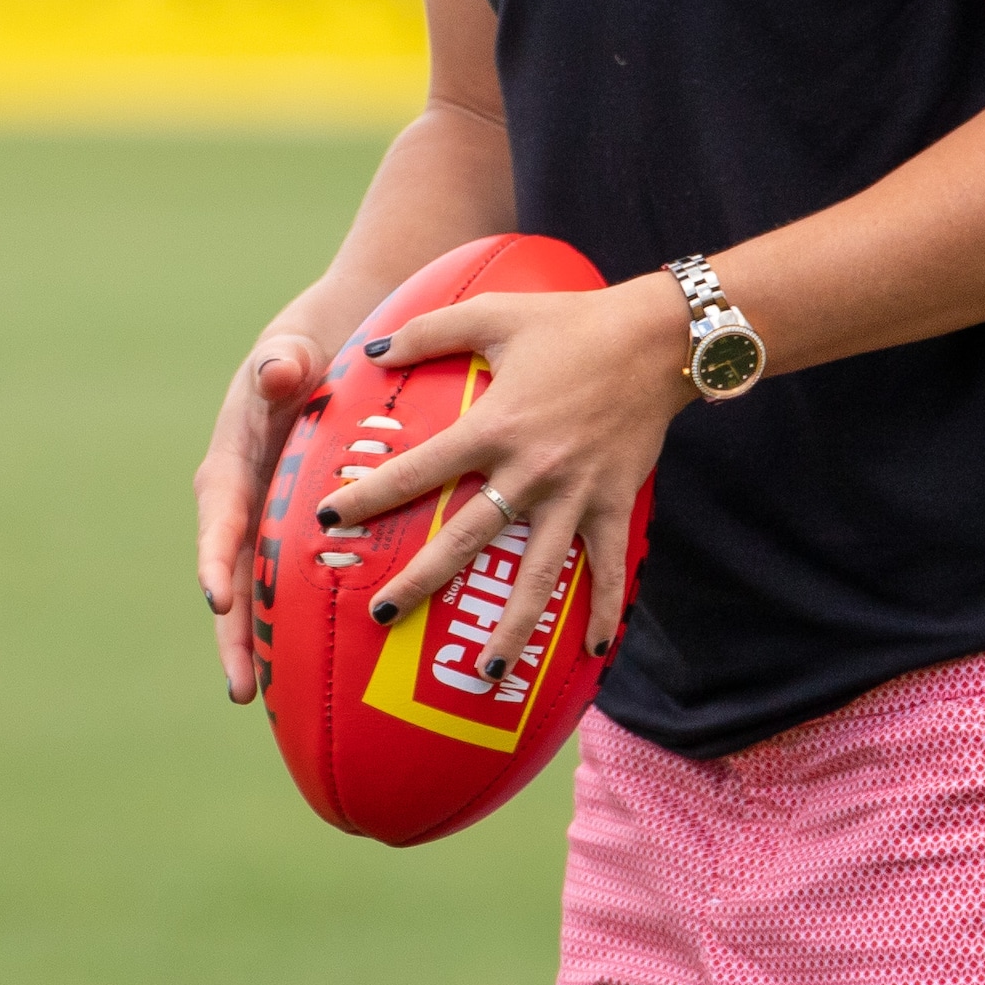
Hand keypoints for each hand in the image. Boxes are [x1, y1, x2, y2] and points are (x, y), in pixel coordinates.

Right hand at [192, 319, 328, 703]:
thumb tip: (276, 371)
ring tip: (273, 703)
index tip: (219, 599)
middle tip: (244, 689)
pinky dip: (303, 624)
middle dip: (236, 633)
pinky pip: (298, 584)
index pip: (222, 517)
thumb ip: (282, 360)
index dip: (218, 559)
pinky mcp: (298, 534)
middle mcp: (244, 503)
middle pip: (236, 576)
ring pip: (264, 592)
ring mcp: (270, 523)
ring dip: (265, 644)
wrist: (331, 345)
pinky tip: (324, 672)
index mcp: (233, 463)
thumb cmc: (309, 346)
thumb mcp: (292, 347)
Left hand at [318, 276, 690, 697]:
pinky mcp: (614, 503)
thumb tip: (372, 352)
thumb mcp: (494, 313)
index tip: (328, 519)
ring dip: (513, 626)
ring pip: (537, 575)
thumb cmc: (570, 322)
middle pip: (465, 540)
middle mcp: (529, 471)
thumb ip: (428, 331)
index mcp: (493, 427)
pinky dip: (604, 610)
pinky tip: (594, 649)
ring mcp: (574, 494)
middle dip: (420, 582)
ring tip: (487, 671)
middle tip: (381, 617)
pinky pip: (606, 567)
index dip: (368, 495)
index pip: (417, 471)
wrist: (656, 338)